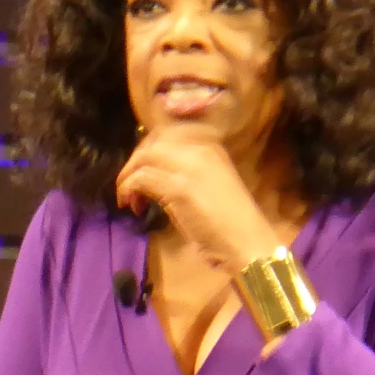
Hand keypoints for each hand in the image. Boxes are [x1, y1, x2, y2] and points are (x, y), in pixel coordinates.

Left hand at [115, 126, 283, 272]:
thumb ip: (187, 174)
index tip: (141, 170)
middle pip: (152, 142)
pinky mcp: (178, 188)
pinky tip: (134, 208)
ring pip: (143, 157)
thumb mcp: (209, 186)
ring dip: (127, 177)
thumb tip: (158, 175)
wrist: (246, 240)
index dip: (148, 149)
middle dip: (134, 162)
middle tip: (130, 185)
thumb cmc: (230, 222)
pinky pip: (141, 178)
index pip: (168, 134)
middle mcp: (200, 150)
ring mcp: (189, 167)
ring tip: (128, 198)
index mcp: (211, 148)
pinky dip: (129, 190)